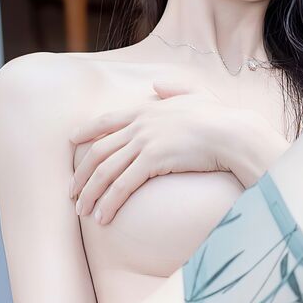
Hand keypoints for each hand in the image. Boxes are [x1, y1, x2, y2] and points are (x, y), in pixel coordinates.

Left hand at [68, 82, 253, 223]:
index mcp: (146, 109)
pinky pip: (122, 186)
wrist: (232, 132)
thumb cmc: (220, 117)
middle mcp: (139, 125)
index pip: (106, 120)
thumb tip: (157, 84)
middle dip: (81, 175)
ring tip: (83, 212)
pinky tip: (103, 217)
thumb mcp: (195, 94)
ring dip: (90, 194)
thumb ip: (174, 88)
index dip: (86, 130)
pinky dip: (109, 202)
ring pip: (105, 172)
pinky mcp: (152, 161)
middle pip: (99, 151)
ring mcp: (144, 142)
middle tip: (72, 193)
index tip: (70, 141)